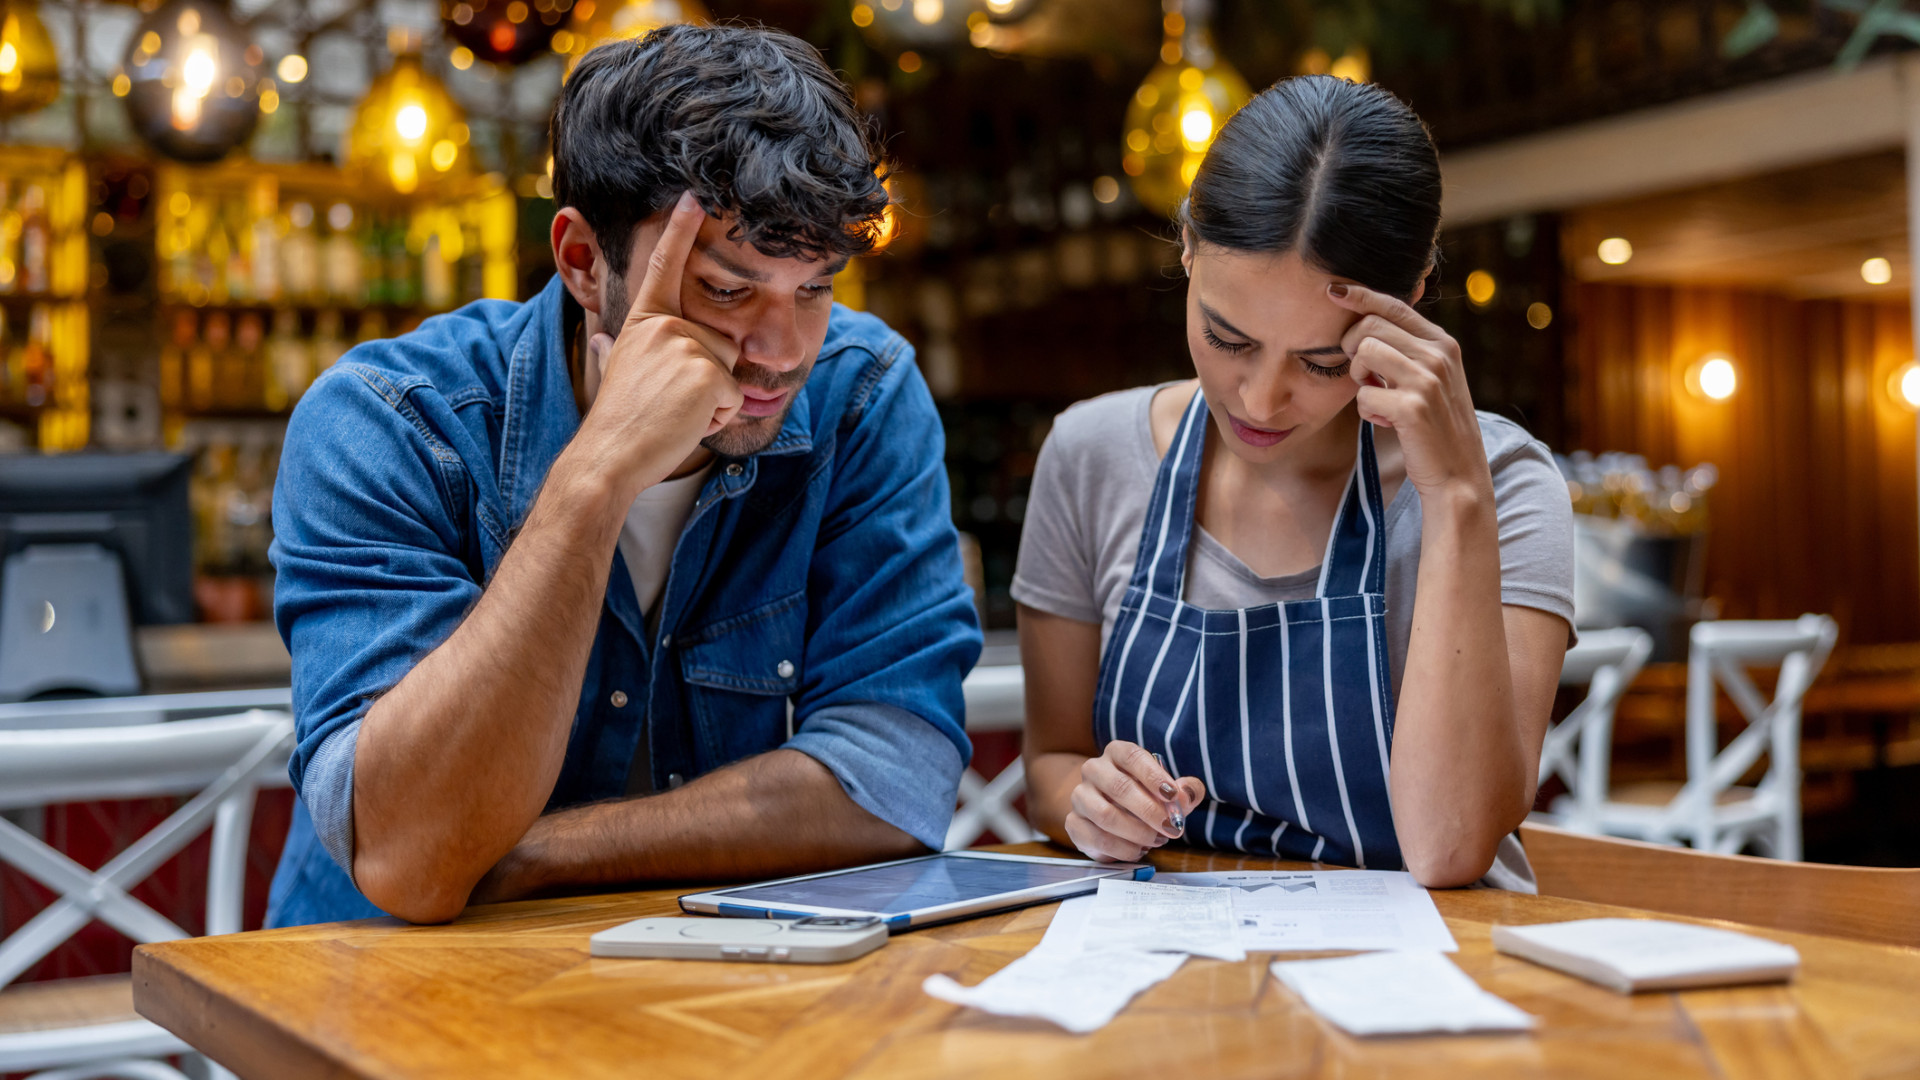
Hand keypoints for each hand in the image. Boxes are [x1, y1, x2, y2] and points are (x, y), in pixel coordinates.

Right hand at [574, 191, 743, 494]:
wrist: (609, 455)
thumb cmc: (618, 421)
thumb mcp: (618, 372)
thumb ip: (615, 351)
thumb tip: (598, 341)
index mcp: (645, 322)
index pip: (663, 269)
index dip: (679, 230)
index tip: (693, 196)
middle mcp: (666, 326)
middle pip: (721, 344)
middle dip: (709, 381)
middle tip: (669, 402)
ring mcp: (686, 346)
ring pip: (729, 372)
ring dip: (712, 402)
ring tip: (675, 413)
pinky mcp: (706, 373)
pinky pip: (733, 397)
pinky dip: (716, 418)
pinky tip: (684, 423)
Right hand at [1065, 740, 1205, 862]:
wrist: (1110, 817)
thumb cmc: (1144, 798)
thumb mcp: (1169, 792)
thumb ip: (1185, 791)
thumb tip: (1186, 794)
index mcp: (1117, 753)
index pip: (1133, 757)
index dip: (1154, 776)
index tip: (1173, 796)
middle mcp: (1094, 770)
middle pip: (1119, 787)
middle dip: (1150, 811)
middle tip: (1171, 828)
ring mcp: (1080, 796)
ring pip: (1106, 815)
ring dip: (1137, 832)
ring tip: (1156, 840)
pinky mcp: (1073, 823)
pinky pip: (1097, 838)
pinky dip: (1123, 848)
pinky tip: (1138, 850)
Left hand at [1329, 283, 1492, 500]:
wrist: (1458, 475)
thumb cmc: (1436, 427)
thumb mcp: (1431, 380)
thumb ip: (1408, 351)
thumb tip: (1368, 325)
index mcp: (1443, 343)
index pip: (1394, 304)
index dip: (1360, 295)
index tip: (1333, 291)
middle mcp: (1439, 354)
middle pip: (1370, 324)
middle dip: (1352, 347)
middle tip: (1362, 374)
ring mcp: (1428, 379)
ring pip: (1364, 351)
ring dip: (1358, 377)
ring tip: (1375, 396)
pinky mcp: (1413, 406)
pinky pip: (1364, 394)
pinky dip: (1367, 410)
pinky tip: (1385, 422)